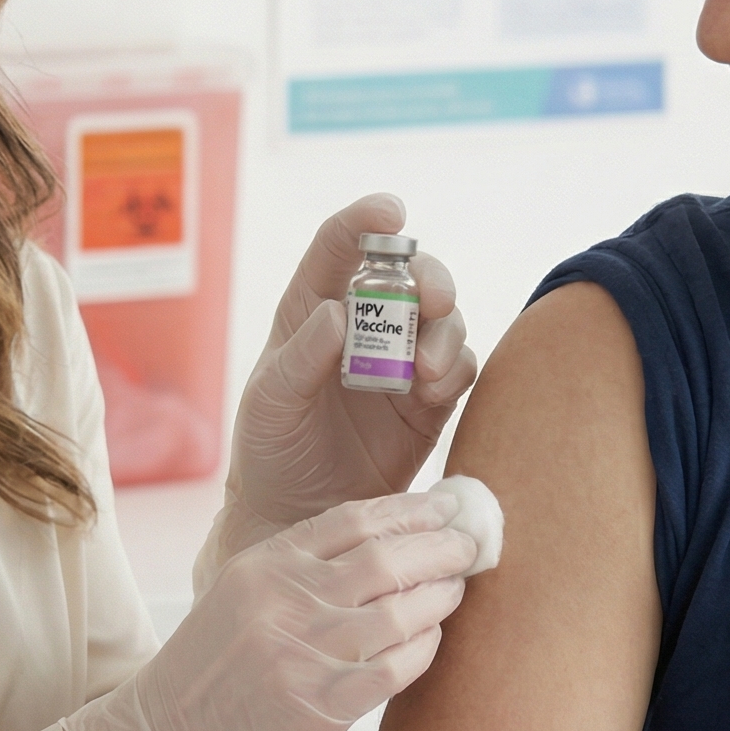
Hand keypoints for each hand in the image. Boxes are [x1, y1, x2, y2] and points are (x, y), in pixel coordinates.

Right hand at [64, 491, 475, 730]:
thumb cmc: (216, 661)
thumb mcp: (243, 588)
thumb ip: (303, 561)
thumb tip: (386, 537)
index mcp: (266, 564)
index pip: (353, 519)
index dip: (409, 509)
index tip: (444, 507)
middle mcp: (287, 601)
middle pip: (385, 557)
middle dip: (440, 545)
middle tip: (471, 541)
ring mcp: (306, 654)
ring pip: (399, 608)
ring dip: (442, 593)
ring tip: (460, 584)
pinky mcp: (323, 707)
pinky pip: (396, 667)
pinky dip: (426, 646)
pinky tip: (436, 635)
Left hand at [202, 196, 479, 584]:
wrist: (297, 520)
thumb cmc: (271, 453)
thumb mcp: (270, 404)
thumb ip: (302, 357)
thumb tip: (339, 312)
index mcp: (312, 312)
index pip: (340, 249)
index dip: (365, 221)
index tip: (390, 210)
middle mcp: (363, 330)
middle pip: (409, 278)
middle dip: (428, 277)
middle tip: (432, 299)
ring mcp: (400, 365)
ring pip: (442, 321)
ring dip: (444, 332)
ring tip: (426, 372)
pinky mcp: (428, 405)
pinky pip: (459, 370)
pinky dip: (456, 370)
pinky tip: (433, 392)